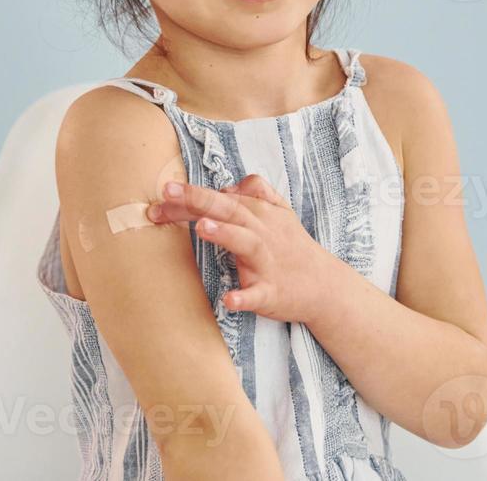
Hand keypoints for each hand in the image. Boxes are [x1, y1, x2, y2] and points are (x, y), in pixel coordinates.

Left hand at [147, 174, 337, 324]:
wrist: (325, 286)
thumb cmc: (293, 247)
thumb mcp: (280, 211)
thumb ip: (256, 191)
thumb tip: (228, 186)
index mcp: (259, 214)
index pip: (220, 199)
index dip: (190, 196)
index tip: (162, 192)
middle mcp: (262, 233)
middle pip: (230, 211)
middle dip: (200, 200)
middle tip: (168, 192)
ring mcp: (267, 263)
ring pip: (246, 243)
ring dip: (225, 234)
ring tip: (202, 227)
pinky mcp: (272, 292)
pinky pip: (257, 294)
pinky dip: (244, 297)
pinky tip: (228, 299)